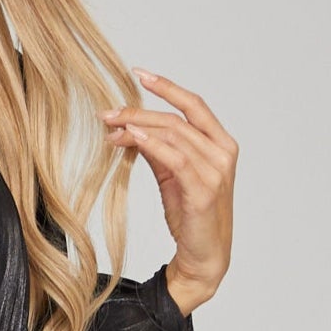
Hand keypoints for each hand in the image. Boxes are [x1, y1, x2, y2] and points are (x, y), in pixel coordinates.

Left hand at [103, 71, 236, 309]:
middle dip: (139, 112)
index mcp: (221, 143)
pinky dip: (153, 145)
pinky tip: (132, 139)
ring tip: (110, 130)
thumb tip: (134, 129)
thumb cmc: (191, 216)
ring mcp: (216, 172)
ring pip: (174, 135)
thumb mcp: (174, 177)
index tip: (138, 73)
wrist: (203, 257)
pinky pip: (176, 159)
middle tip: (108, 114)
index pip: (194, 104)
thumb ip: (161, 151)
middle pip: (177, 119)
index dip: (166, 87)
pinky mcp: (204, 191)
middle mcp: (223, 153)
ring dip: (138, 129)